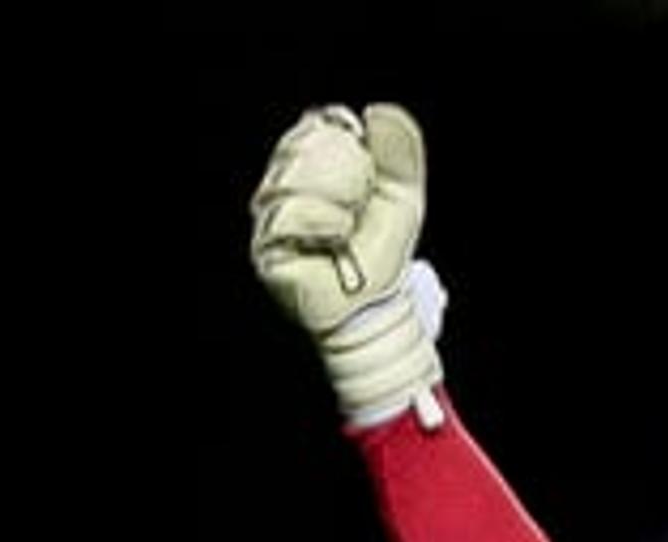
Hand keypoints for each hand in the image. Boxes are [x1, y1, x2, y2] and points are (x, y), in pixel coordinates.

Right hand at [249, 102, 443, 424]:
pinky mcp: (266, 244)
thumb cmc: (381, 251)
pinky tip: (337, 240)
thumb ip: (398, 152)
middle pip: (306, 146)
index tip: (369, 176)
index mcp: (310, 164)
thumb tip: (379, 111)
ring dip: (339, 203)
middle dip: (349, 176)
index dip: (349, 144)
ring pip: (297, 177)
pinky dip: (326, 223)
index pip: (319, 125)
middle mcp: (283, 183)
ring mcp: (270, 214)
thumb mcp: (401, 195)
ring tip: (349, 229)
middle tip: (361, 208)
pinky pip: (294, 212)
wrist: (374, 304)